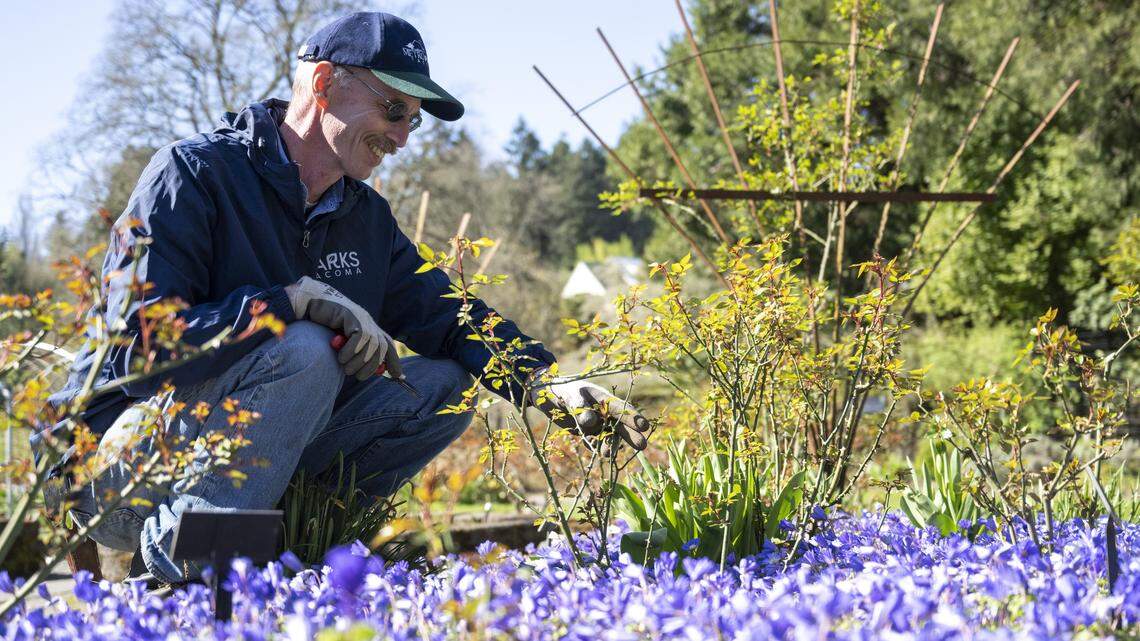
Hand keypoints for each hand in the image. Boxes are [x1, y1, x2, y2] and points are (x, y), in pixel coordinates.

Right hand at [285, 276, 395, 380]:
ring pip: (371, 344)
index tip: (398, 377)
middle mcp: (368, 322)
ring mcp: (361, 317)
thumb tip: (368, 371)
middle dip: (373, 366)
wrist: (310, 303)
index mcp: (369, 327)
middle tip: (358, 376)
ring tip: (347, 369)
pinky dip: (351, 351)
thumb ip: (354, 353)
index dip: (394, 361)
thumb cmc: (323, 325)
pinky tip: (341, 356)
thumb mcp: (342, 342)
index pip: (388, 345)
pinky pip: (359, 337)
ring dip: (359, 361)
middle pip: (382, 347)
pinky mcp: (351, 315)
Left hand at [530, 372, 649, 450]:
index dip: (633, 417)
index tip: (644, 426)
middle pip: (621, 424)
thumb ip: (579, 406)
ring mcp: (597, 424)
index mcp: (603, 399)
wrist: (546, 396)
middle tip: (643, 446)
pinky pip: (595, 442)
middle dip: (631, 435)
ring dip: (611, 445)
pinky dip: (597, 448)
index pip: (621, 408)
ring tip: (608, 455)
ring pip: (609, 436)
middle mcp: (603, 412)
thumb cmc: (560, 389)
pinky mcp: (588, 433)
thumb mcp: (569, 394)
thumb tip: (590, 422)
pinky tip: (597, 452)